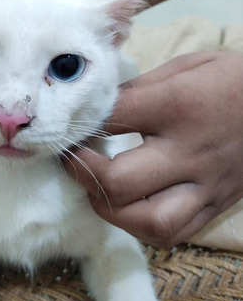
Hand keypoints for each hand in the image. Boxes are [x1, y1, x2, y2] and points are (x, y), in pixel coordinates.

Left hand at [64, 52, 242, 247]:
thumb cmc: (233, 79)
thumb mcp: (186, 67)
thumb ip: (141, 89)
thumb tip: (99, 111)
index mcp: (179, 105)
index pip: (112, 120)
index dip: (82, 125)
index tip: (73, 127)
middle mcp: (191, 150)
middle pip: (120, 181)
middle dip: (85, 173)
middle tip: (75, 161)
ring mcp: (206, 184)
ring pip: (148, 221)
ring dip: (112, 210)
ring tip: (100, 191)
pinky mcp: (216, 205)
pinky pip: (174, 233)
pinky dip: (142, 227)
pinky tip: (132, 209)